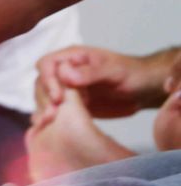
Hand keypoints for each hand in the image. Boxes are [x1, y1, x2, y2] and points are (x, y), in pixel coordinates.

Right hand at [34, 46, 157, 123]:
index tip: (58, 97)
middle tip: (53, 115)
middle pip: (41, 82)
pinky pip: (53, 109)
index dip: (48, 80)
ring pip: (43, 97)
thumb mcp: (114, 70)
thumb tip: (65, 75)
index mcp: (73, 58)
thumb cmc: (133, 74)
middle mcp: (65, 72)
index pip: (47, 64)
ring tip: (51, 122)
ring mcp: (66, 89)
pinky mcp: (70, 104)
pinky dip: (48, 118)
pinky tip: (50, 126)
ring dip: (44, 109)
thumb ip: (91, 72)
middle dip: (44, 99)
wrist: (145, 90)